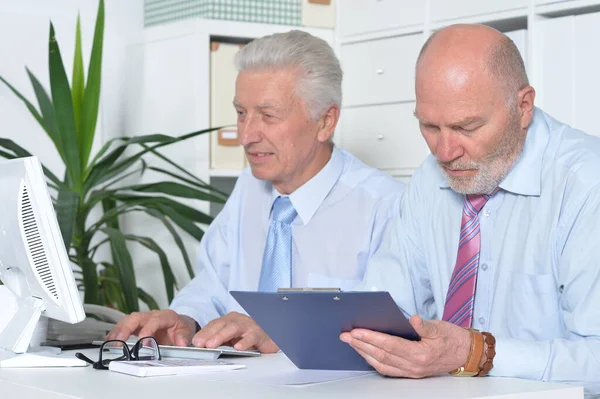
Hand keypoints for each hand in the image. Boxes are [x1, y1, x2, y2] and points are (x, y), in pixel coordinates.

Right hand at [106, 309, 196, 346]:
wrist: (179, 323)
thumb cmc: (181, 327)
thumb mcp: (187, 332)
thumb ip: (184, 338)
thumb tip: (181, 343)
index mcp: (165, 316)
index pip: (154, 321)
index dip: (147, 331)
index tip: (142, 343)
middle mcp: (152, 315)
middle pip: (136, 318)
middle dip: (126, 329)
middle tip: (119, 341)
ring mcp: (143, 319)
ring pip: (127, 320)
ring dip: (118, 331)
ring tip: (111, 342)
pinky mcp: (137, 325)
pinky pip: (124, 325)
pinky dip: (116, 332)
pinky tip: (110, 339)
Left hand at [191, 312, 278, 352]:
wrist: (271, 334)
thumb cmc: (249, 336)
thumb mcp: (231, 339)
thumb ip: (219, 341)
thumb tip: (202, 347)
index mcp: (229, 320)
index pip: (214, 324)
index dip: (204, 333)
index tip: (195, 342)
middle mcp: (238, 320)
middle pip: (221, 325)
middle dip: (209, 334)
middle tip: (201, 344)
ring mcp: (248, 325)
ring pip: (234, 328)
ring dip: (222, 336)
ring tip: (213, 345)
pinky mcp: (259, 333)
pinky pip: (251, 336)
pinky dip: (244, 341)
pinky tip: (238, 347)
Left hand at [340, 315, 470, 377]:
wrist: (465, 354)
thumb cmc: (452, 339)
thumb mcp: (441, 327)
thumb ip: (425, 325)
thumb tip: (413, 319)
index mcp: (421, 354)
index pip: (390, 345)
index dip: (372, 338)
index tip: (357, 331)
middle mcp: (414, 366)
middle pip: (382, 355)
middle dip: (361, 345)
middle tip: (346, 336)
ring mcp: (411, 372)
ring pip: (382, 364)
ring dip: (364, 353)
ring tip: (351, 343)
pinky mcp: (410, 373)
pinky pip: (387, 370)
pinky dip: (373, 361)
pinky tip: (365, 352)